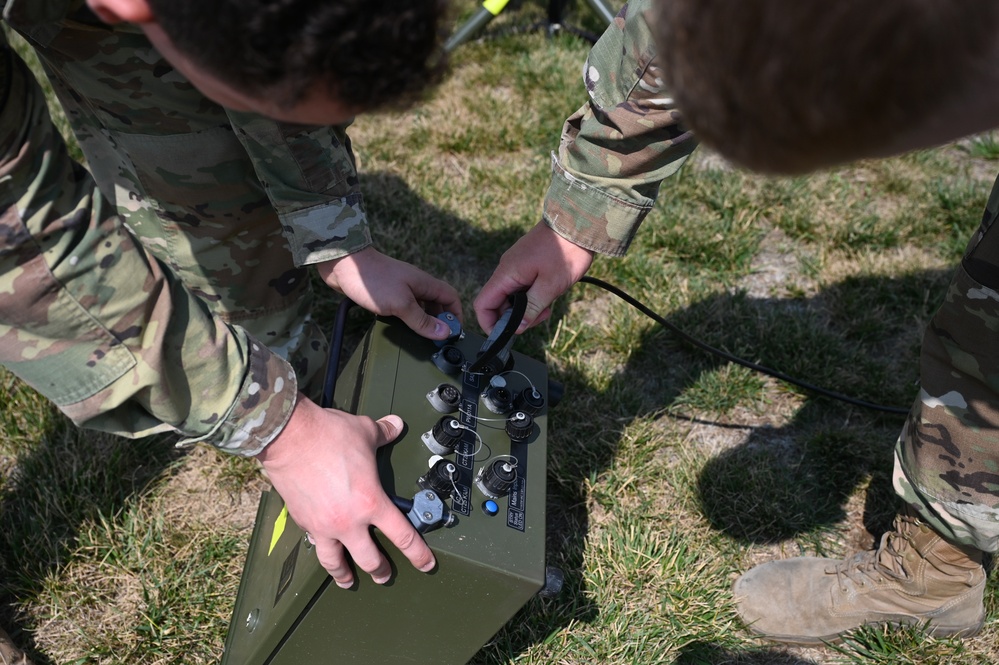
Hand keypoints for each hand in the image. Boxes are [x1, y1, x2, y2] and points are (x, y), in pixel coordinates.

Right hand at [255, 395, 434, 587]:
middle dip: (380, 570)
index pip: (402, 536)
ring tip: (348, 581)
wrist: (289, 437)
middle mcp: (348, 521)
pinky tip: (321, 548)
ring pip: (335, 562)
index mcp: (371, 502)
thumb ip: (384, 432)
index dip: (417, 554)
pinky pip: (314, 542)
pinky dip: (320, 548)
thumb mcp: (365, 431)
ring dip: (344, 574)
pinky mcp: (303, 521)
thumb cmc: (327, 435)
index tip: (425, 564)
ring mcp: (323, 525)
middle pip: (369, 560)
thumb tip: (395, 425)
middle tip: (384, 576)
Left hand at [318, 247, 462, 339]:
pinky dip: (407, 318)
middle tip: (436, 340)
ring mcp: (401, 288)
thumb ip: (422, 320)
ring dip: (423, 320)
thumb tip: (444, 332)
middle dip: (439, 321)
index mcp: (425, 283)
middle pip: (437, 303)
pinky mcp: (387, 292)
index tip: (453, 333)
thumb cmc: (373, 280)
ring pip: (420, 306)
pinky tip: (401, 327)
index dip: (456, 315)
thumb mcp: (401, 305)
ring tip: (420, 337)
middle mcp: (416, 285)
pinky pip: (404, 307)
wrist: (343, 265)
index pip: (451, 297)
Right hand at [475, 221, 594, 332]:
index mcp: (506, 273)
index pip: (483, 304)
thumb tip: (517, 328)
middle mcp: (506, 269)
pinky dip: (532, 297)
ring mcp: (516, 266)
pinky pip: (521, 287)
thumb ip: (531, 309)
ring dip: (527, 308)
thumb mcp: (550, 286)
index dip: (489, 324)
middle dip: (514, 318)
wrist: (578, 224)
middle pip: (498, 304)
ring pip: (511, 297)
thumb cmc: (566, 251)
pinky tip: (548, 295)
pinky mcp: (526, 265)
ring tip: (547, 306)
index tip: (505, 335)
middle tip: (539, 317)